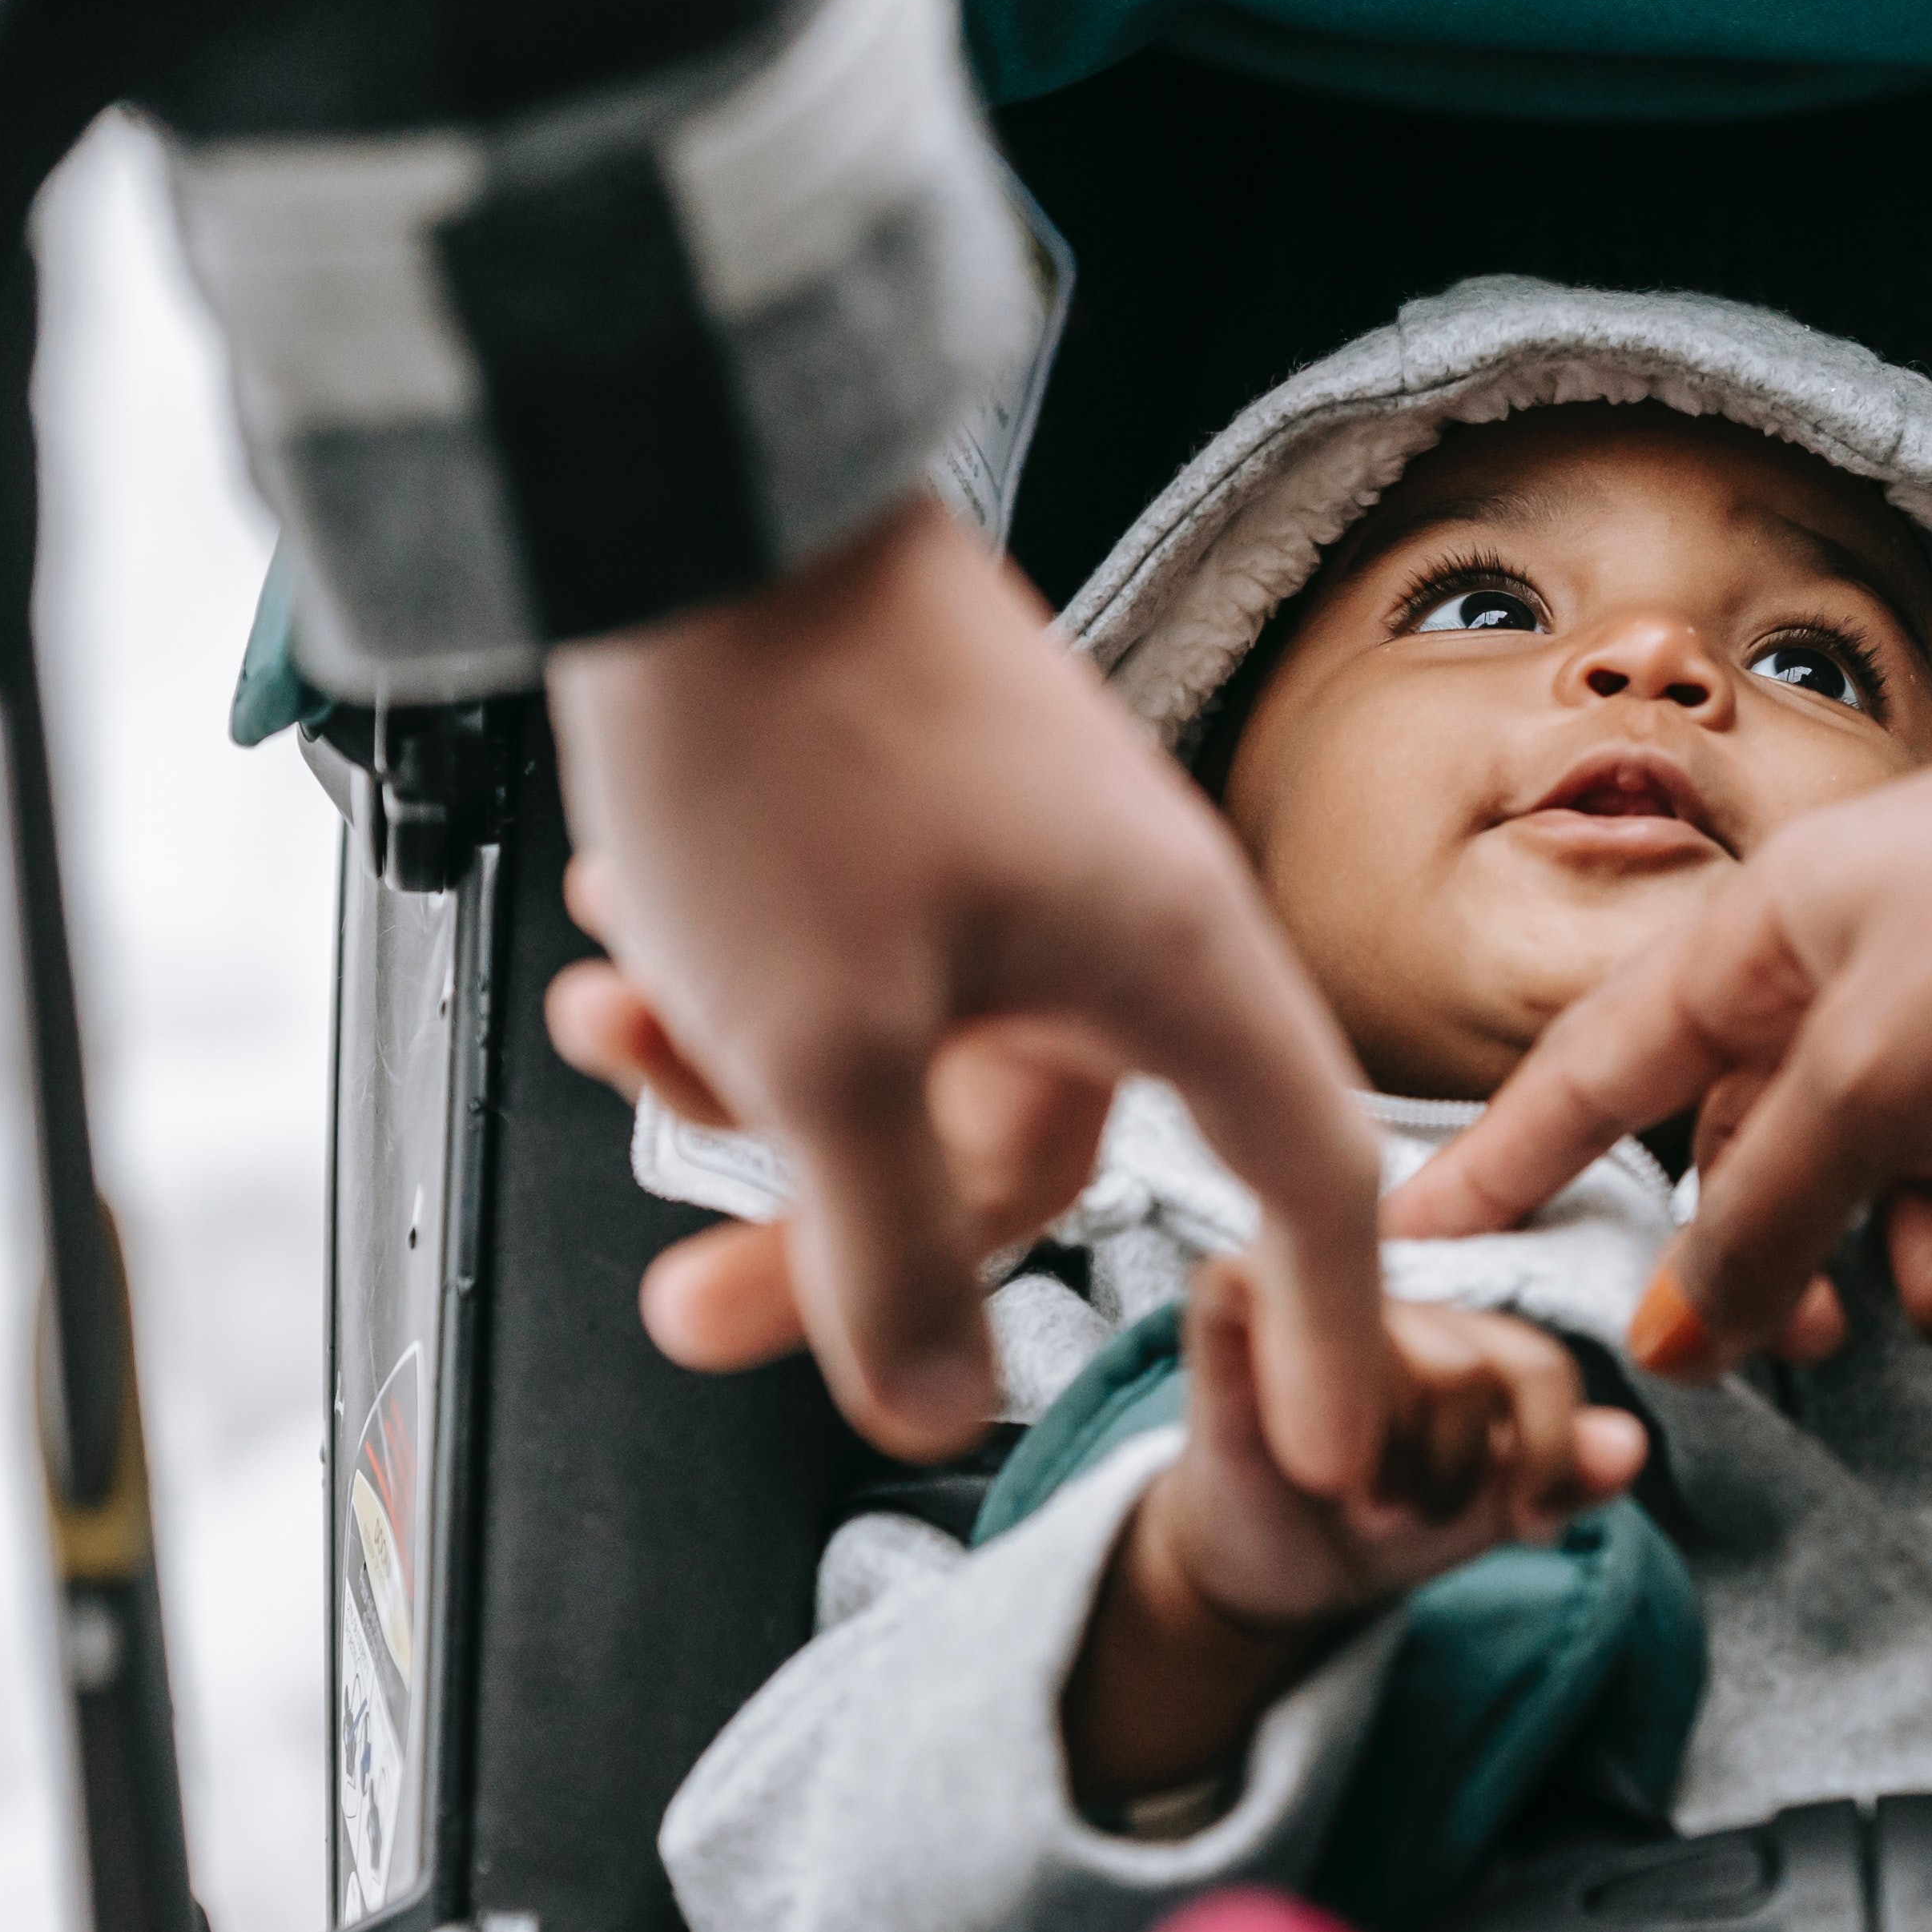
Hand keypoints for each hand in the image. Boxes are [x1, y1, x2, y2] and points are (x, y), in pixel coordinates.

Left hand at [541, 493, 1384, 1486]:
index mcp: (1170, 964)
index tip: (1317, 1452)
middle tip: (692, 1307)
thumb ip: (885, 1251)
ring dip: (743, 1085)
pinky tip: (620, 942)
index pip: (1303, 1187)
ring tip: (609, 1032)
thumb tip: (936, 1404)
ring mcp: (1017, 853)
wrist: (693, 479)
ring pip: (904, 1057)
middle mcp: (1120, 911)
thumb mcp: (823, 1049)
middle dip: (838, 1238)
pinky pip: (851, 959)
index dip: (1322, 1333)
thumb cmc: (785, 735)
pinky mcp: (915, 804)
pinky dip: (734, 978)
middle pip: (1020, 1158)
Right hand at [1064, 1264, 1648, 1807]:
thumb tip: (1630, 1446)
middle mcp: (1393, 1297)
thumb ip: (1561, 1475)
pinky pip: (1261, 1297)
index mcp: (1465, 1332)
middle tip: (1406, 1517)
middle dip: (1448, 1476)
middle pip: (1467, 1373)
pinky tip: (1293, 1446)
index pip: (1536, 1365)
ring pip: (1387, 1362)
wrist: (1264, 1563)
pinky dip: (1287, 1386)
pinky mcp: (1225, 1305)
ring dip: (1381, 1467)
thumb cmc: (1378, 1523)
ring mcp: (1307, 1291)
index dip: (1545, 1453)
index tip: (1527, 1522)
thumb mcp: (1485, 1512)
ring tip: (1354, 1500)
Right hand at [1386, 617, 1931, 1373]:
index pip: (1602, 1068)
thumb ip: (1766, 1215)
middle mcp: (1876, 970)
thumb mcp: (1879, 1079)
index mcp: (1775, 938)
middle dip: (1794, 1265)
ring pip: (1930, 1191)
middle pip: (1775, 1158)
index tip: (1428, 1240)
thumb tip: (1677, 1329)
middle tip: (1818, 1351)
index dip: (1511, 1159)